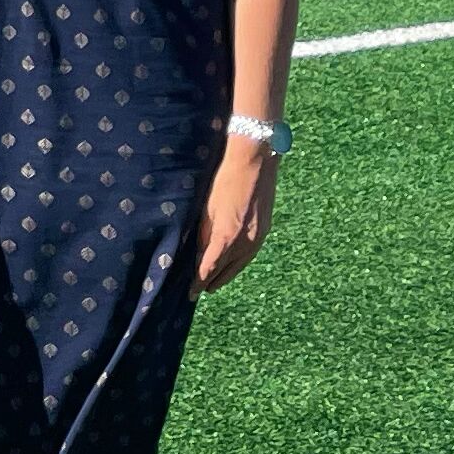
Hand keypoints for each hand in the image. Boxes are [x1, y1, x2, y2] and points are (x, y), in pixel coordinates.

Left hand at [195, 141, 277, 291]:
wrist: (254, 160)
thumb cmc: (222, 179)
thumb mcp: (205, 209)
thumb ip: (201, 235)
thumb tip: (194, 255)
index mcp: (226, 238)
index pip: (208, 270)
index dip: (198, 283)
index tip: (189, 293)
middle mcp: (244, 243)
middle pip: (225, 272)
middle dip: (211, 282)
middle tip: (198, 291)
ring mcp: (257, 237)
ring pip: (239, 266)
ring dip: (225, 275)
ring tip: (212, 283)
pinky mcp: (264, 231)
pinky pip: (249, 254)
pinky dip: (237, 262)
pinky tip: (230, 263)